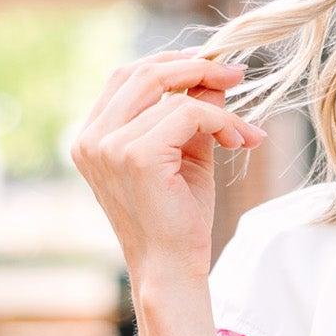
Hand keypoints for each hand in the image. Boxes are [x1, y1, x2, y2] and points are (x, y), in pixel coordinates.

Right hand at [69, 51, 266, 284]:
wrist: (172, 272)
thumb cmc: (177, 223)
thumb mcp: (185, 156)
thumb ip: (192, 114)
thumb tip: (215, 75)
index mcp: (93, 136)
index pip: (126, 78)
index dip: (170, 64)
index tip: (212, 66)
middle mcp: (92, 139)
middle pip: (142, 73)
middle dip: (194, 67)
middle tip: (235, 73)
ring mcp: (109, 146)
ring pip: (171, 95)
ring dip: (218, 105)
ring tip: (243, 130)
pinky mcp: (137, 156)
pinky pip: (187, 115)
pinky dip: (220, 122)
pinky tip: (239, 141)